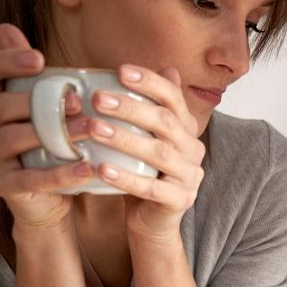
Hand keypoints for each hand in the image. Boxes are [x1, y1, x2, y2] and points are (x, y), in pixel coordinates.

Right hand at [0, 24, 93, 230]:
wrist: (49, 198)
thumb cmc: (50, 144)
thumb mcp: (42, 109)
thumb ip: (30, 76)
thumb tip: (6, 29)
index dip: (7, 62)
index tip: (39, 59)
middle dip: (38, 101)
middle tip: (78, 102)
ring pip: (12, 138)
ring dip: (52, 132)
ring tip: (89, 129)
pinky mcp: (5, 186)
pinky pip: (31, 179)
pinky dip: (60, 173)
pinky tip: (87, 168)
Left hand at [87, 65, 204, 246]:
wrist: (154, 218)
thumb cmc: (145, 171)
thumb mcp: (148, 136)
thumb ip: (154, 106)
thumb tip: (168, 67)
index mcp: (187, 129)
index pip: (174, 97)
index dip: (150, 82)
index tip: (120, 70)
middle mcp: (193, 148)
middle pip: (165, 122)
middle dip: (131, 107)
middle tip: (97, 99)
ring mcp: (190, 175)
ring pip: (159, 153)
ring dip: (125, 139)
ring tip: (93, 129)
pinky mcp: (180, 200)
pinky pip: (151, 188)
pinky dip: (125, 178)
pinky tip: (101, 168)